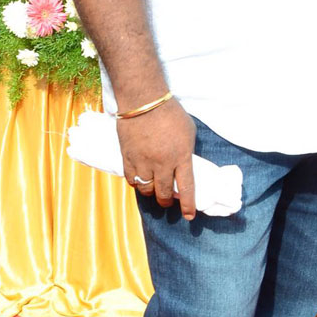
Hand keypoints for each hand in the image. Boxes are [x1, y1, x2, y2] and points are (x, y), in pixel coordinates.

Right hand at [117, 98, 196, 220]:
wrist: (143, 101)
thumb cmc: (170, 112)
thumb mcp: (189, 131)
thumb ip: (187, 150)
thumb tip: (184, 163)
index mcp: (181, 157)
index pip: (187, 188)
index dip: (188, 205)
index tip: (189, 216)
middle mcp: (162, 164)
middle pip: (164, 193)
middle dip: (167, 201)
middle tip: (168, 202)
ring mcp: (143, 162)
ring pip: (146, 189)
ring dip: (151, 193)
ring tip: (154, 190)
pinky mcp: (127, 157)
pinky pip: (131, 179)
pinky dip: (137, 183)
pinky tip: (140, 181)